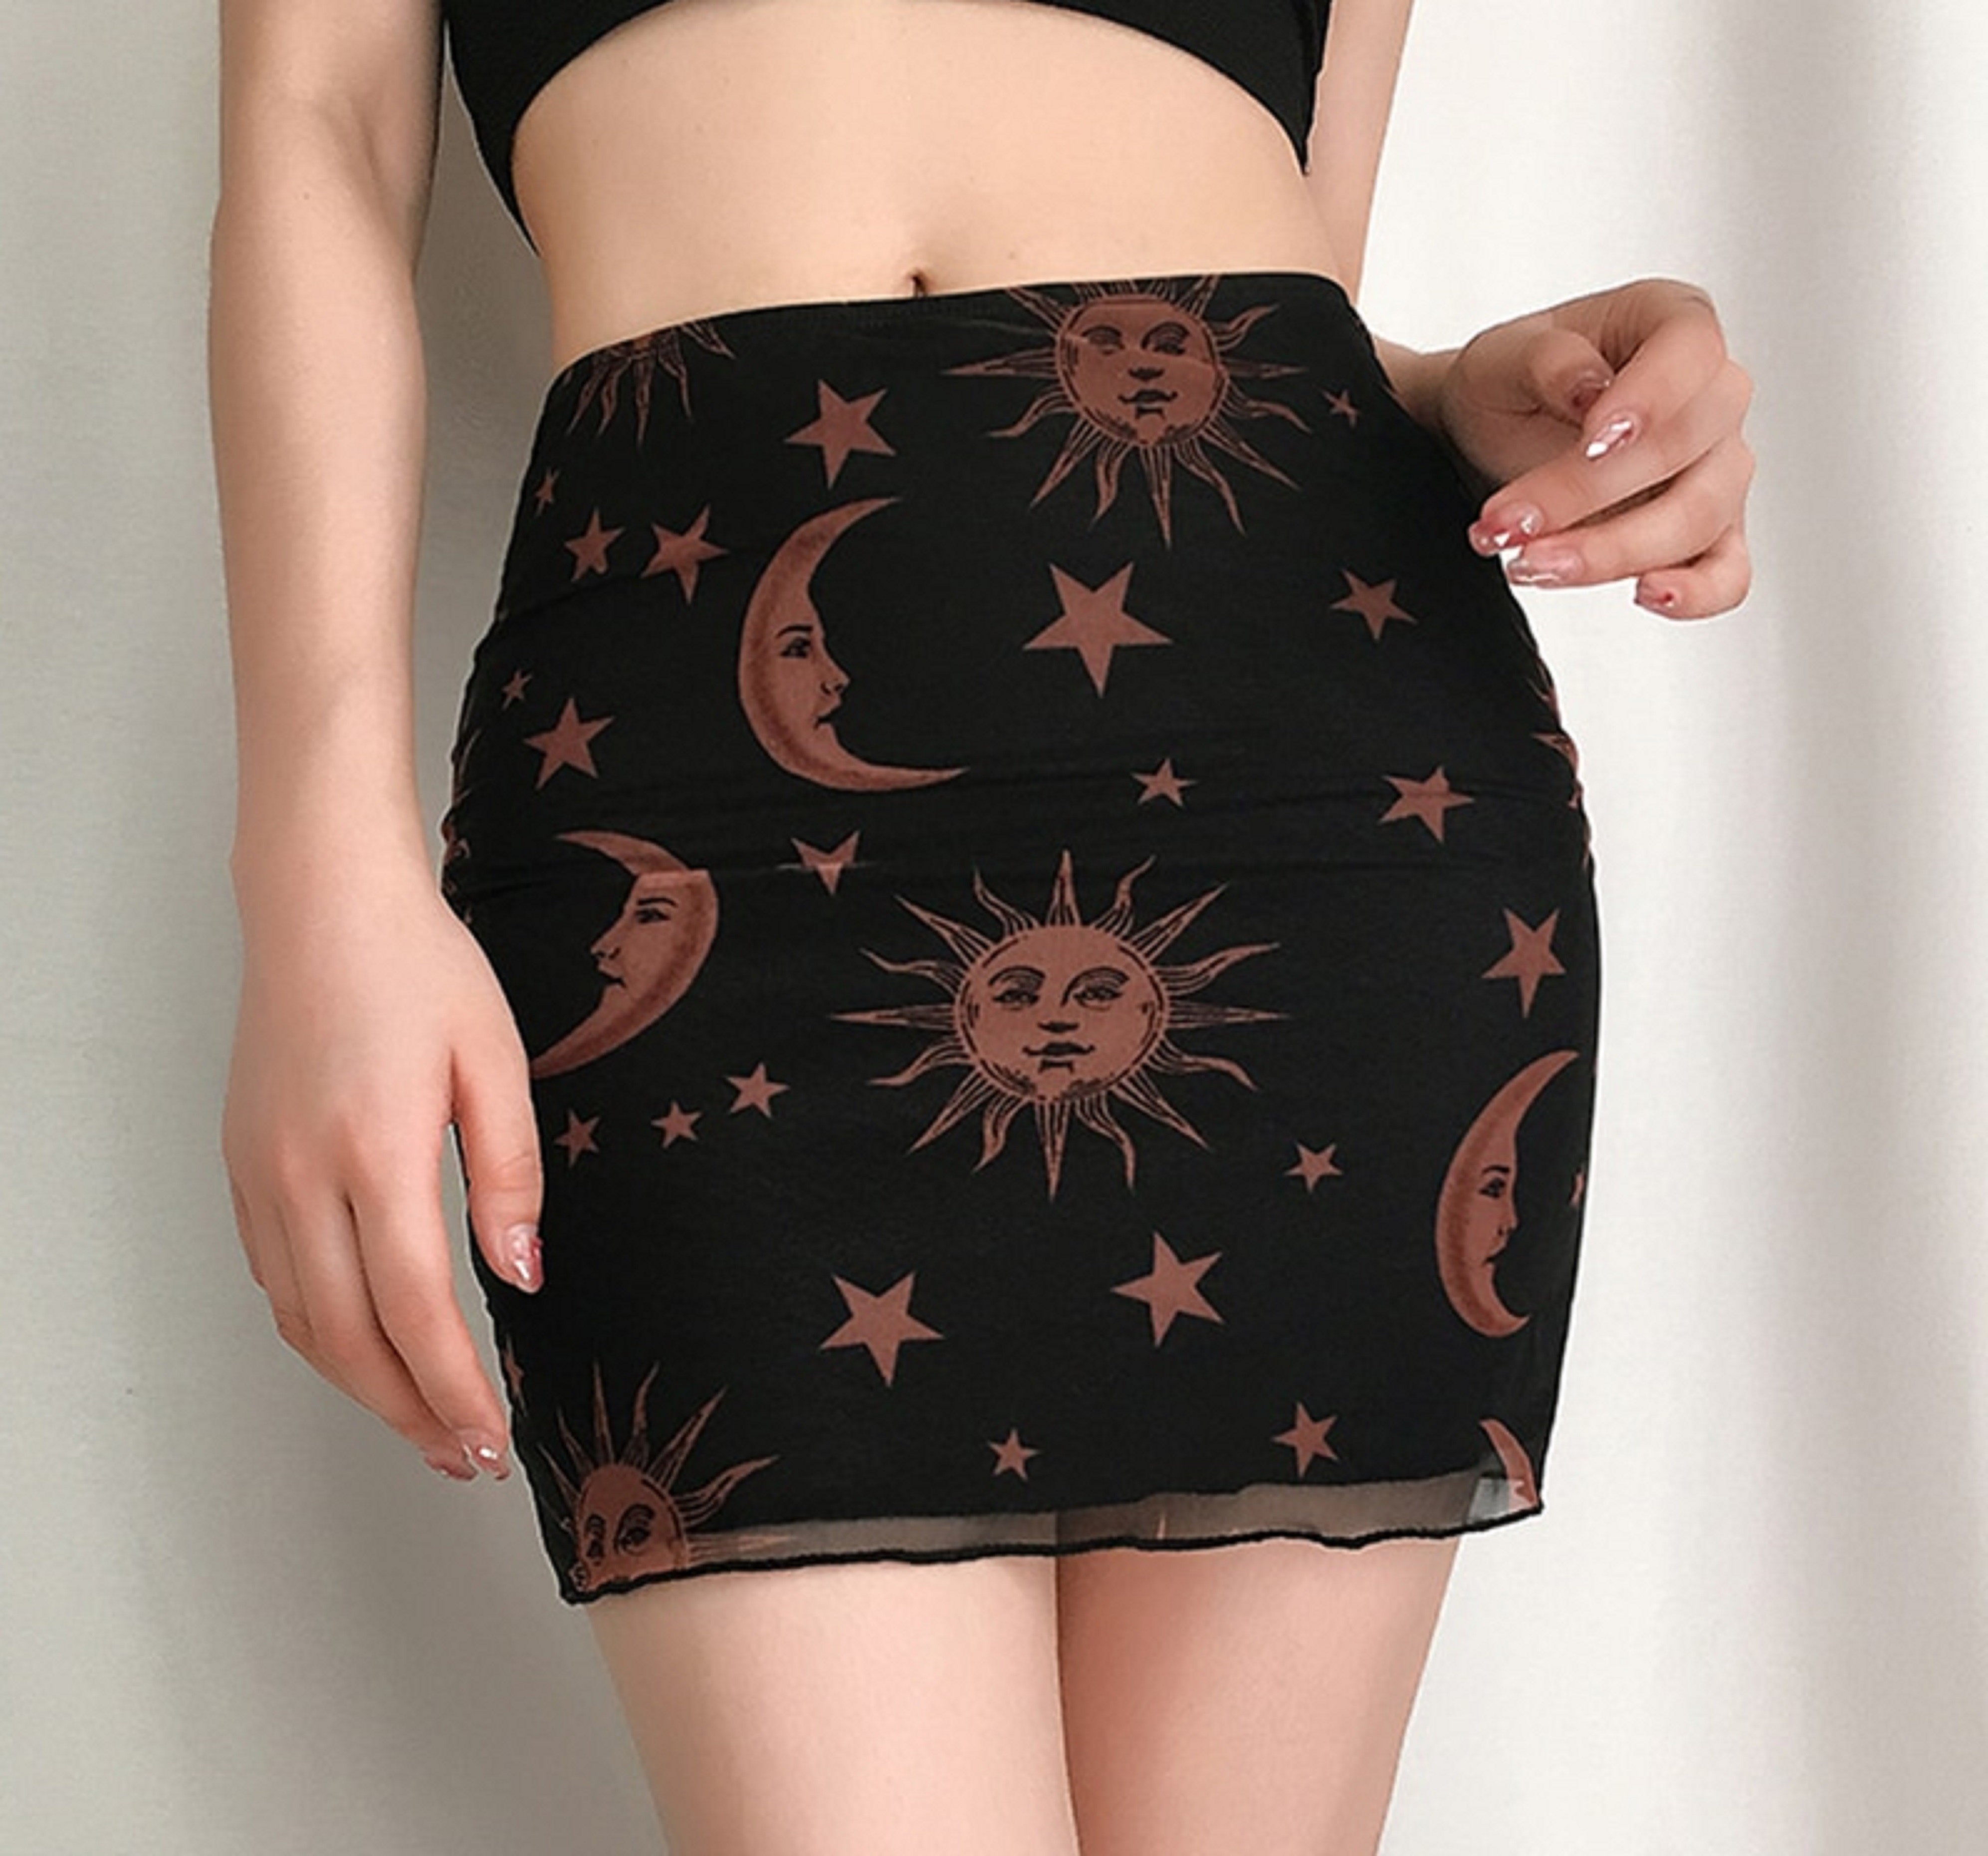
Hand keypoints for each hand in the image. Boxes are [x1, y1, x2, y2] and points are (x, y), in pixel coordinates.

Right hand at [221, 863, 543, 1480]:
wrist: (323, 903)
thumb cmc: (419, 968)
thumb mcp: (496, 1060)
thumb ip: (510, 1175)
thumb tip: (520, 1278)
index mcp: (376, 1150)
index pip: (416, 1310)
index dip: (454, 1390)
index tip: (493, 1441)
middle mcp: (303, 1175)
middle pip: (350, 1337)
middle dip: (410, 1412)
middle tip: (464, 1457)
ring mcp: (262, 1174)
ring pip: (303, 1320)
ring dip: (363, 1384)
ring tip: (423, 1422)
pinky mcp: (244, 1164)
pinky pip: (277, 1277)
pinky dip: (320, 1330)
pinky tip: (366, 1343)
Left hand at [1435, 276, 1754, 617]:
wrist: (1485, 437)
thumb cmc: (1507, 384)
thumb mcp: (1501, 355)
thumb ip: (1547, 361)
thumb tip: (1590, 389)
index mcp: (1674, 324)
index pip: (1691, 353)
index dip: (1649, 398)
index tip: (1592, 438)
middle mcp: (1711, 396)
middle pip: (1685, 448)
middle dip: (1587, 494)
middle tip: (1507, 522)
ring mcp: (1715, 469)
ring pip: (1698, 516)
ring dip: (1610, 550)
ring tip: (1526, 563)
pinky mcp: (1705, 534)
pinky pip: (1727, 571)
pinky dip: (1696, 591)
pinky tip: (1646, 594)